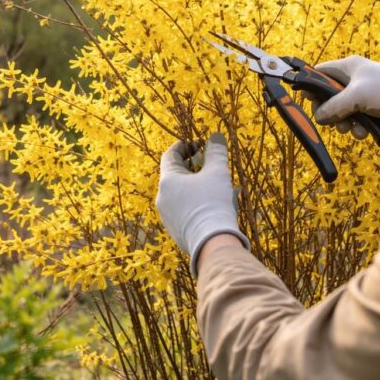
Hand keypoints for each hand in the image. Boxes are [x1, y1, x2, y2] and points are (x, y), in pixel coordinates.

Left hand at [155, 133, 249, 275]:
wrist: (212, 243)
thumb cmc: (213, 202)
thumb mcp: (217, 172)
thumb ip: (216, 152)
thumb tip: (215, 136)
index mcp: (168, 180)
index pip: (170, 155)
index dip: (183, 146)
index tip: (196, 144)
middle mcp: (162, 198)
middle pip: (176, 175)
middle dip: (193, 166)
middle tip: (208, 163)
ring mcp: (167, 216)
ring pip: (182, 194)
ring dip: (197, 185)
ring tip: (217, 185)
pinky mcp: (175, 230)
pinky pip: (185, 209)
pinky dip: (197, 202)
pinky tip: (215, 205)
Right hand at [308, 56, 379, 138]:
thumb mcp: (356, 97)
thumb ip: (333, 107)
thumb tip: (318, 117)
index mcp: (349, 67)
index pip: (321, 72)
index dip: (312, 86)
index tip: (309, 102)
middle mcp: (354, 80)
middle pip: (329, 97)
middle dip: (330, 112)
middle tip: (331, 122)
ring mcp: (363, 95)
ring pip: (341, 112)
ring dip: (344, 124)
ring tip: (352, 130)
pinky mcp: (371, 110)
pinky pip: (355, 120)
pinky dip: (357, 128)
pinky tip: (364, 133)